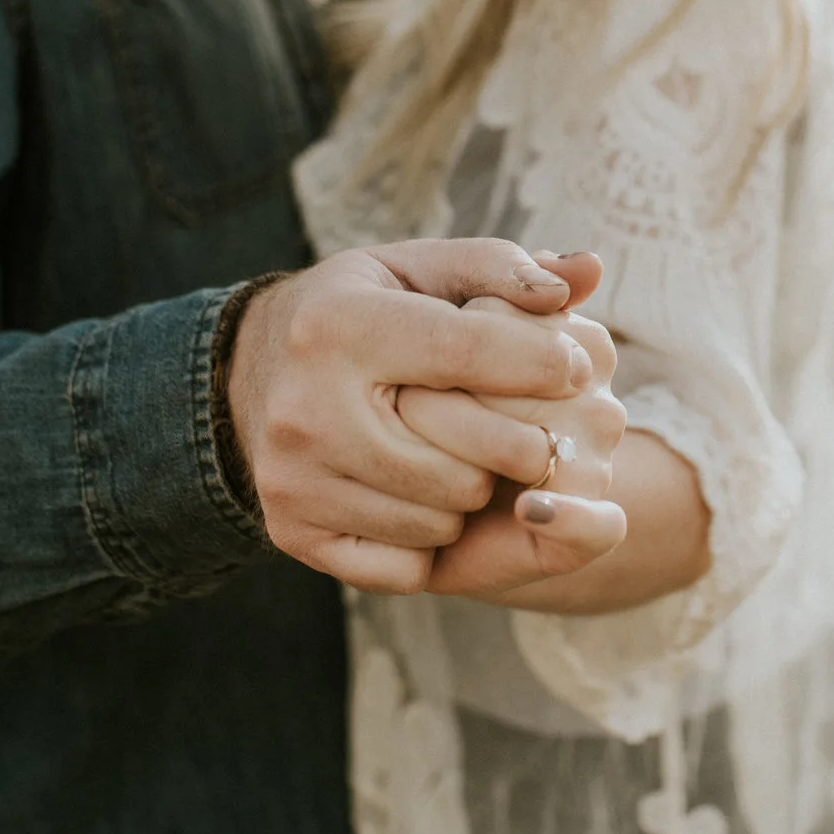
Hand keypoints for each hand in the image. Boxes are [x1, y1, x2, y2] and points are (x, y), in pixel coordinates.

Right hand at [226, 240, 604, 592]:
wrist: (244, 375)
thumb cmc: (358, 312)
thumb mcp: (419, 270)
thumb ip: (503, 269)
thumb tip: (589, 272)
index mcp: (340, 326)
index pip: (467, 352)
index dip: (540, 363)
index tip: (575, 367)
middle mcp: (308, 408)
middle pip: (464, 460)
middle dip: (514, 445)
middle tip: (526, 431)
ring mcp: (294, 479)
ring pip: (440, 517)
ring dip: (472, 493)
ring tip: (464, 457)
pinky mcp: (292, 531)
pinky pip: (404, 564)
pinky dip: (430, 538)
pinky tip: (424, 495)